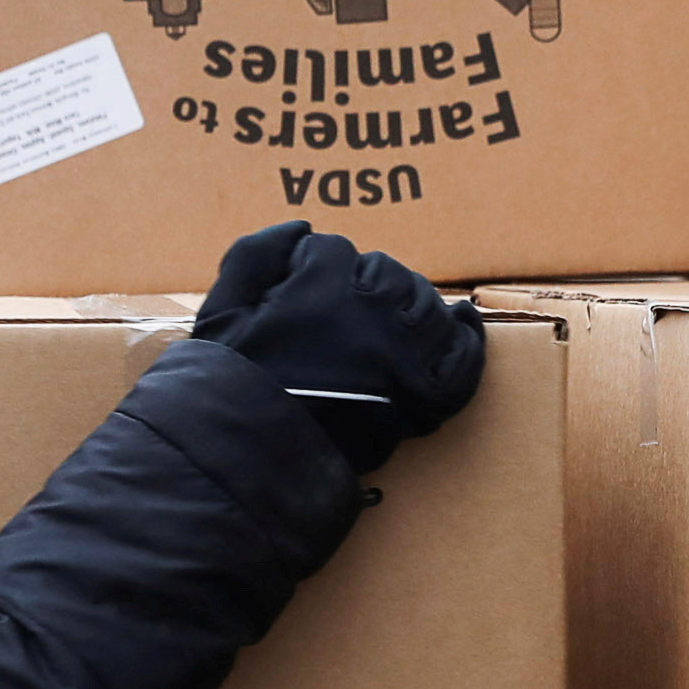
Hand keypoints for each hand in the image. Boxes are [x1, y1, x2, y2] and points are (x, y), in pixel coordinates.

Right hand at [192, 221, 483, 471]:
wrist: (259, 460)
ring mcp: (405, 350)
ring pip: (426, 303)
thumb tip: (301, 228)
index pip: (335, 252)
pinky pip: (462, 357)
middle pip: (387, 272)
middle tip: (349, 316)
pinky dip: (466, 340)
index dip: (320, 271)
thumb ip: (253, 255)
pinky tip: (464, 323)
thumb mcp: (221, 314)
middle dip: (366, 286)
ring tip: (392, 323)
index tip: (309, 295)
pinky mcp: (426, 393)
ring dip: (411, 306)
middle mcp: (371, 308)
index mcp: (322, 285)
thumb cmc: (236, 388)